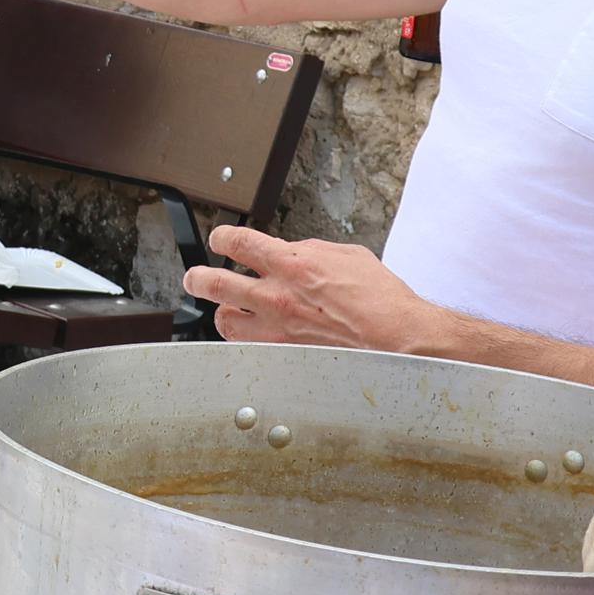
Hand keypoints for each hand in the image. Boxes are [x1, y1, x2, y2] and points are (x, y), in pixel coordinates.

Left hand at [181, 226, 452, 351]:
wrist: (398, 338)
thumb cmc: (381, 299)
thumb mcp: (348, 255)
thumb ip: (311, 250)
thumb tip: (292, 250)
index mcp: (293, 264)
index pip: (239, 243)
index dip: (221, 238)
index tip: (219, 240)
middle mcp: (278, 297)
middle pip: (214, 283)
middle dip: (198, 278)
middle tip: (195, 278)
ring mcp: (277, 330)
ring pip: (225, 321)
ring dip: (222, 313)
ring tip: (226, 310)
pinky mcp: (284, 356)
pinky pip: (249, 348)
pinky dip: (247, 341)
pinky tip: (254, 338)